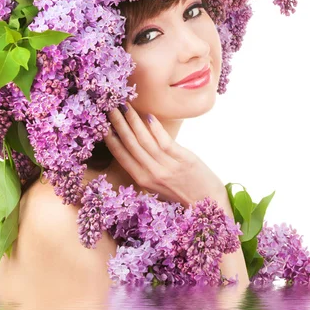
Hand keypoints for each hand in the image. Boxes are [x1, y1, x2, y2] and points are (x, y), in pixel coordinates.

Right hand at [104, 102, 224, 207]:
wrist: (208, 202)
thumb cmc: (182, 191)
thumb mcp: (157, 185)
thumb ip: (145, 168)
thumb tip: (134, 144)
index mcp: (142, 180)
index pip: (121, 156)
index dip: (110, 138)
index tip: (102, 123)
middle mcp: (151, 173)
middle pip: (130, 144)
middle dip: (118, 124)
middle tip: (110, 107)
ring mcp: (167, 167)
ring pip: (144, 141)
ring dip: (133, 122)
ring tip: (125, 106)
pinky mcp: (183, 160)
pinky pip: (165, 142)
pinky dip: (156, 128)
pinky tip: (149, 116)